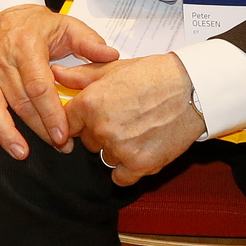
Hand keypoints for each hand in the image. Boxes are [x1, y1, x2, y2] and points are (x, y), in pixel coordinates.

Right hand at [0, 4, 118, 159]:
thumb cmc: (38, 24)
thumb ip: (88, 42)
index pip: (38, 85)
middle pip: (18, 100)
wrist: (5, 8)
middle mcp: (0, 56)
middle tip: (58, 147)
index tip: (65, 135)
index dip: (51, 112)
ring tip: (21, 153)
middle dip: (38, 128)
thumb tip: (111, 55)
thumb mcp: (65, 25)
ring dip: (4, 132)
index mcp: (26, 44)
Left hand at [58, 52, 204, 186]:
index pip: (68, 122)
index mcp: (90, 104)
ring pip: (105, 157)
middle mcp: (101, 129)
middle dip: (99, 131)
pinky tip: (139, 146)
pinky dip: (127, 166)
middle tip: (121, 115)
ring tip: (135, 127)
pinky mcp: (139, 166)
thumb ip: (80, 76)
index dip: (79, 119)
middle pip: (87, 141)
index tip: (91, 115)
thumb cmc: (152, 75)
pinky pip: (120, 177)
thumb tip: (55, 74)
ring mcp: (120, 149)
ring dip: (115, 148)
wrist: (190, 89)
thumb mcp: (112, 69)